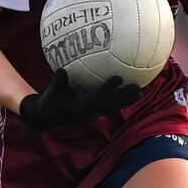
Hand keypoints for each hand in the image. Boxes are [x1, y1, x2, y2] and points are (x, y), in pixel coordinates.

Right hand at [19, 68, 141, 131]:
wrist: (46, 118)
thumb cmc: (48, 102)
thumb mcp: (49, 92)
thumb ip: (57, 82)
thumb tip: (62, 69)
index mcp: (79, 110)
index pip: (97, 98)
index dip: (108, 89)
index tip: (118, 78)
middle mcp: (89, 114)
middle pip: (110, 105)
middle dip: (124, 97)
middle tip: (137, 87)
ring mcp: (93, 114)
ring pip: (113, 107)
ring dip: (127, 101)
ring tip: (140, 92)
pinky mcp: (94, 112)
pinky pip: (110, 106)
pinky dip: (121, 100)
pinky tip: (131, 93)